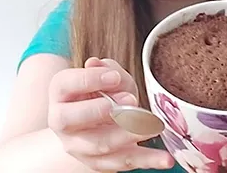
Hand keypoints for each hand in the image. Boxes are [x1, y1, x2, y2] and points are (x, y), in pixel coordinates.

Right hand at [48, 57, 173, 171]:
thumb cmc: (103, 91)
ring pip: (100, 143)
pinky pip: (123, 162)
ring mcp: (79, 145)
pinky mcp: (99, 162)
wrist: (97, 121)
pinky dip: (147, 160)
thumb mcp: (107, 75)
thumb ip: (106, 69)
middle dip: (101, 110)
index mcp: (61, 93)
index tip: (115, 77)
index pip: (65, 84)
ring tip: (153, 126)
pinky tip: (166, 160)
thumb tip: (96, 64)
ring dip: (128, 134)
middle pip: (71, 119)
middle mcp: (62, 121)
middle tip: (130, 100)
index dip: (88, 80)